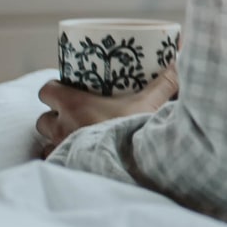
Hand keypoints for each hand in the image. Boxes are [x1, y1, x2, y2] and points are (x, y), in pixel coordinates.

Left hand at [36, 66, 178, 157]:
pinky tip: (78, 159)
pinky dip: (64, 160)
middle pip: (44, 118)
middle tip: (74, 113)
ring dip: (58, 139)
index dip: (54, 89)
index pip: (47, 91)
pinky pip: (57, 164)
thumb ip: (166, 80)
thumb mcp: (151, 102)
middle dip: (55, 116)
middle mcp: (62, 128)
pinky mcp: (67, 170)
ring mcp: (62, 151)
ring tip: (75, 136)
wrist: (132, 169)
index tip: (68, 88)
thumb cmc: (134, 133)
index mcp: (74, 105)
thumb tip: (183, 55)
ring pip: (47, 142)